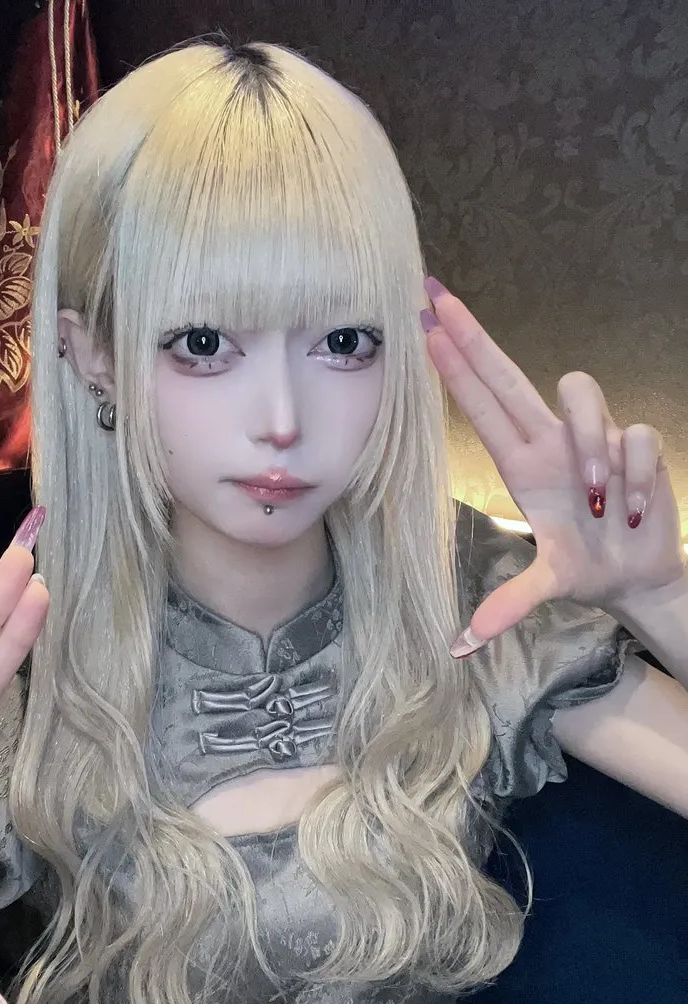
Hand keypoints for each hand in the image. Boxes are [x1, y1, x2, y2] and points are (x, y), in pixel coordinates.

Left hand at [422, 278, 686, 652]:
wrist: (638, 575)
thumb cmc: (585, 567)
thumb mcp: (547, 586)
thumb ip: (510, 606)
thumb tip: (463, 646)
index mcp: (522, 465)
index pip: (481, 405)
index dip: (454, 366)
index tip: (423, 325)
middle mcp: (552, 441)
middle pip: (509, 375)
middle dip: (474, 337)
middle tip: (438, 298)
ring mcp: (595, 439)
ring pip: (582, 396)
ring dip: (589, 443)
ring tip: (599, 498)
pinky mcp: (637, 447)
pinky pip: (636, 439)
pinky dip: (636, 479)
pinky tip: (634, 512)